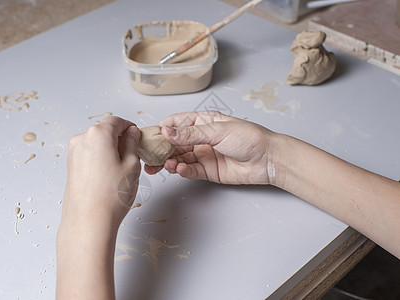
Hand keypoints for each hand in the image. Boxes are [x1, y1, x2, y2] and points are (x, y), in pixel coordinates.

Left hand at [56, 117, 140, 299]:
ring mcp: (73, 154)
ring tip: (122, 169)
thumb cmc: (111, 196)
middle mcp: (82, 140)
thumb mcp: (132, 165)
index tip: (137, 135)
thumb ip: (132, 144)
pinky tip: (110, 175)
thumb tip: (131, 134)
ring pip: (96, 144)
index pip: (116, 121)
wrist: (88, 221)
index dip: (129, 127)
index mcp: (98, 134)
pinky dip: (100, 159)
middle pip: (104, 131)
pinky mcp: (71, 167)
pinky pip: (89, 155)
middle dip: (119, 139)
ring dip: (109, 149)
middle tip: (134, 154)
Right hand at [145, 111, 274, 184]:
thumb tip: (167, 131)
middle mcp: (201, 138)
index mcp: (203, 121)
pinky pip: (190, 170)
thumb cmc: (250, 138)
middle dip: (161, 149)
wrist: (268, 160)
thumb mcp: (217, 130)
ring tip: (163, 165)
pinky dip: (182, 170)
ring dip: (170, 161)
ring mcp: (203, 155)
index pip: (176, 123)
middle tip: (149, 156)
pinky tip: (178, 169)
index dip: (162, 129)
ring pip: (180, 158)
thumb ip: (190, 133)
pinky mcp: (208, 171)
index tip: (150, 136)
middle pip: (174, 143)